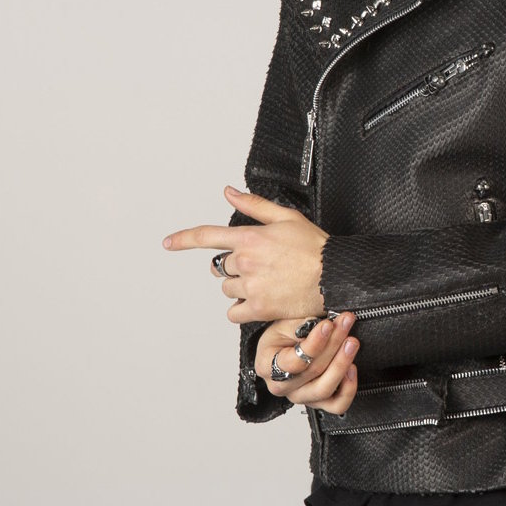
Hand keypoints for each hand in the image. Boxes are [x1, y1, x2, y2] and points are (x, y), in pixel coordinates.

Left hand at [162, 186, 329, 323]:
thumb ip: (253, 205)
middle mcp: (245, 262)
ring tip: (267, 283)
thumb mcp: (286, 217)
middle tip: (261, 266)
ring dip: (241, 287)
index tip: (169, 243)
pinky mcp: (259, 309)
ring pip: (228, 289)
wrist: (335, 275)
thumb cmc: (315, 246)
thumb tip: (229, 192)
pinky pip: (234, 313)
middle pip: (221, 267)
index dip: (183, 239)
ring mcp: (250, 287)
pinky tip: (260, 301)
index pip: (206, 236)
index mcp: (250, 237)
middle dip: (236, 266)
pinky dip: (242, 309)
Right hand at [258, 314, 360, 412]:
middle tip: (345, 324)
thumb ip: (299, 325)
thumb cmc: (281, 336)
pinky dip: (348, 389)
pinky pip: (337, 405)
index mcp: (267, 366)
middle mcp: (282, 386)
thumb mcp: (283, 324)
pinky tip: (352, 368)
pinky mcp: (318, 402)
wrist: (283, 348)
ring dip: (342, 364)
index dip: (314, 343)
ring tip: (351, 343)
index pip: (293, 361)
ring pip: (325, 389)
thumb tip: (320, 325)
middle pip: (313, 372)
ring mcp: (301, 396)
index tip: (328, 325)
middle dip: (333, 345)